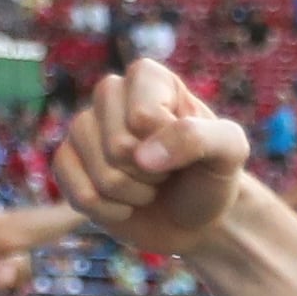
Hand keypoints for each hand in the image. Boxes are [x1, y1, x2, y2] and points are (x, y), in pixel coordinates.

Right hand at [53, 60, 250, 250]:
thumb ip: (198, 138)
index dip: (169, 147)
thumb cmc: (211, 175)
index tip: (186, 151)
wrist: (195, 217)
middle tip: (166, 173)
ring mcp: (83, 128)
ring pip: (101, 174)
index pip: (143, 117)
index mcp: (147, 78)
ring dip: (133, 194)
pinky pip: (78, 194)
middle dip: (151, 174)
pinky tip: (124, 206)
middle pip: (118, 146)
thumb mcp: (230, 150)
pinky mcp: (67, 163)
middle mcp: (109, 94)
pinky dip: (109, 211)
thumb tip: (141, 156)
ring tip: (147, 188)